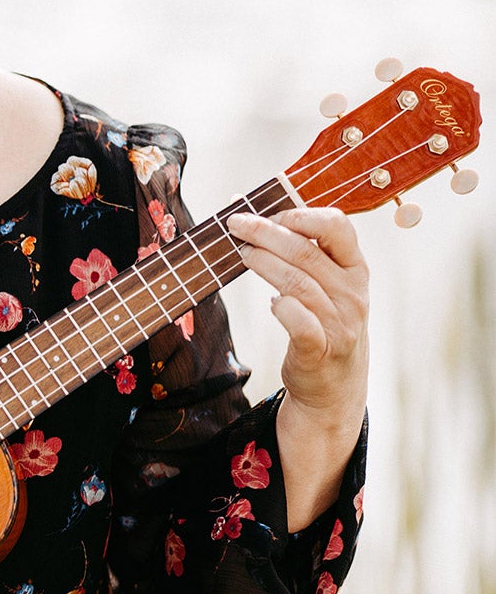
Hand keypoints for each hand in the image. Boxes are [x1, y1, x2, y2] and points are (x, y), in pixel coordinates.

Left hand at [225, 205, 369, 528]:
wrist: (333, 384)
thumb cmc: (322, 321)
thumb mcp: (325, 284)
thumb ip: (298, 249)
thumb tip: (244, 209)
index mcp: (356, 269)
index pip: (339, 228)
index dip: (304, 215)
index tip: (272, 212)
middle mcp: (353, 294)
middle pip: (307, 253)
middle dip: (267, 233)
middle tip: (236, 224)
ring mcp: (340, 323)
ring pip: (298, 284)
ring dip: (265, 264)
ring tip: (243, 253)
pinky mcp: (320, 350)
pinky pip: (299, 322)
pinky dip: (282, 307)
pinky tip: (271, 302)